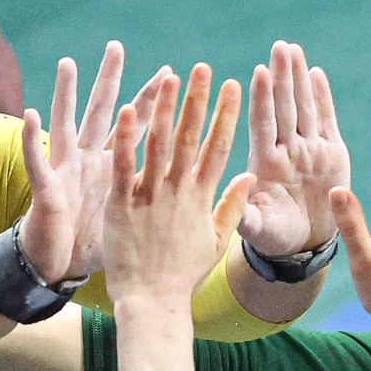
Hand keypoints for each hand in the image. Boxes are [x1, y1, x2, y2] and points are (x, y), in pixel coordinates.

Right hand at [19, 41, 163, 281]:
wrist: (61, 267)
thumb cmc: (97, 245)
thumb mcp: (134, 217)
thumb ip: (159, 196)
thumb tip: (190, 186)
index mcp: (114, 166)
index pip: (137, 126)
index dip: (152, 101)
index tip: (170, 74)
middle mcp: (89, 159)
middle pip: (102, 112)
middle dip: (110, 80)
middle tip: (116, 47)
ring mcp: (66, 170)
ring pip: (66, 124)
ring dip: (66, 94)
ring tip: (68, 64)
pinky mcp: (47, 189)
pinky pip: (37, 161)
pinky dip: (32, 139)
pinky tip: (30, 114)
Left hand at [103, 64, 254, 304]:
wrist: (152, 302)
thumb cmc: (182, 275)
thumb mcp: (216, 241)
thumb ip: (232, 206)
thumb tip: (249, 175)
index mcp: (202, 197)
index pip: (219, 147)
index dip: (227, 115)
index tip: (235, 85)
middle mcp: (179, 191)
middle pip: (192, 138)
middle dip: (199, 101)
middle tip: (204, 68)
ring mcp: (150, 196)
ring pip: (159, 144)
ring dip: (165, 109)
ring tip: (171, 76)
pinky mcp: (121, 204)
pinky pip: (124, 165)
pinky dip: (128, 138)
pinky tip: (131, 110)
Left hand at [239, 41, 350, 256]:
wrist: (302, 245)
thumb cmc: (274, 237)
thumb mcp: (258, 229)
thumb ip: (247, 215)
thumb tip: (238, 193)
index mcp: (265, 164)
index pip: (263, 124)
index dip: (262, 99)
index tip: (257, 72)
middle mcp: (286, 150)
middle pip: (283, 107)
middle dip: (282, 77)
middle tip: (278, 46)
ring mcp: (308, 149)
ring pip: (303, 107)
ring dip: (298, 78)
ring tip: (293, 49)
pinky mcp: (331, 153)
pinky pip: (326, 120)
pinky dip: (322, 97)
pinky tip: (316, 73)